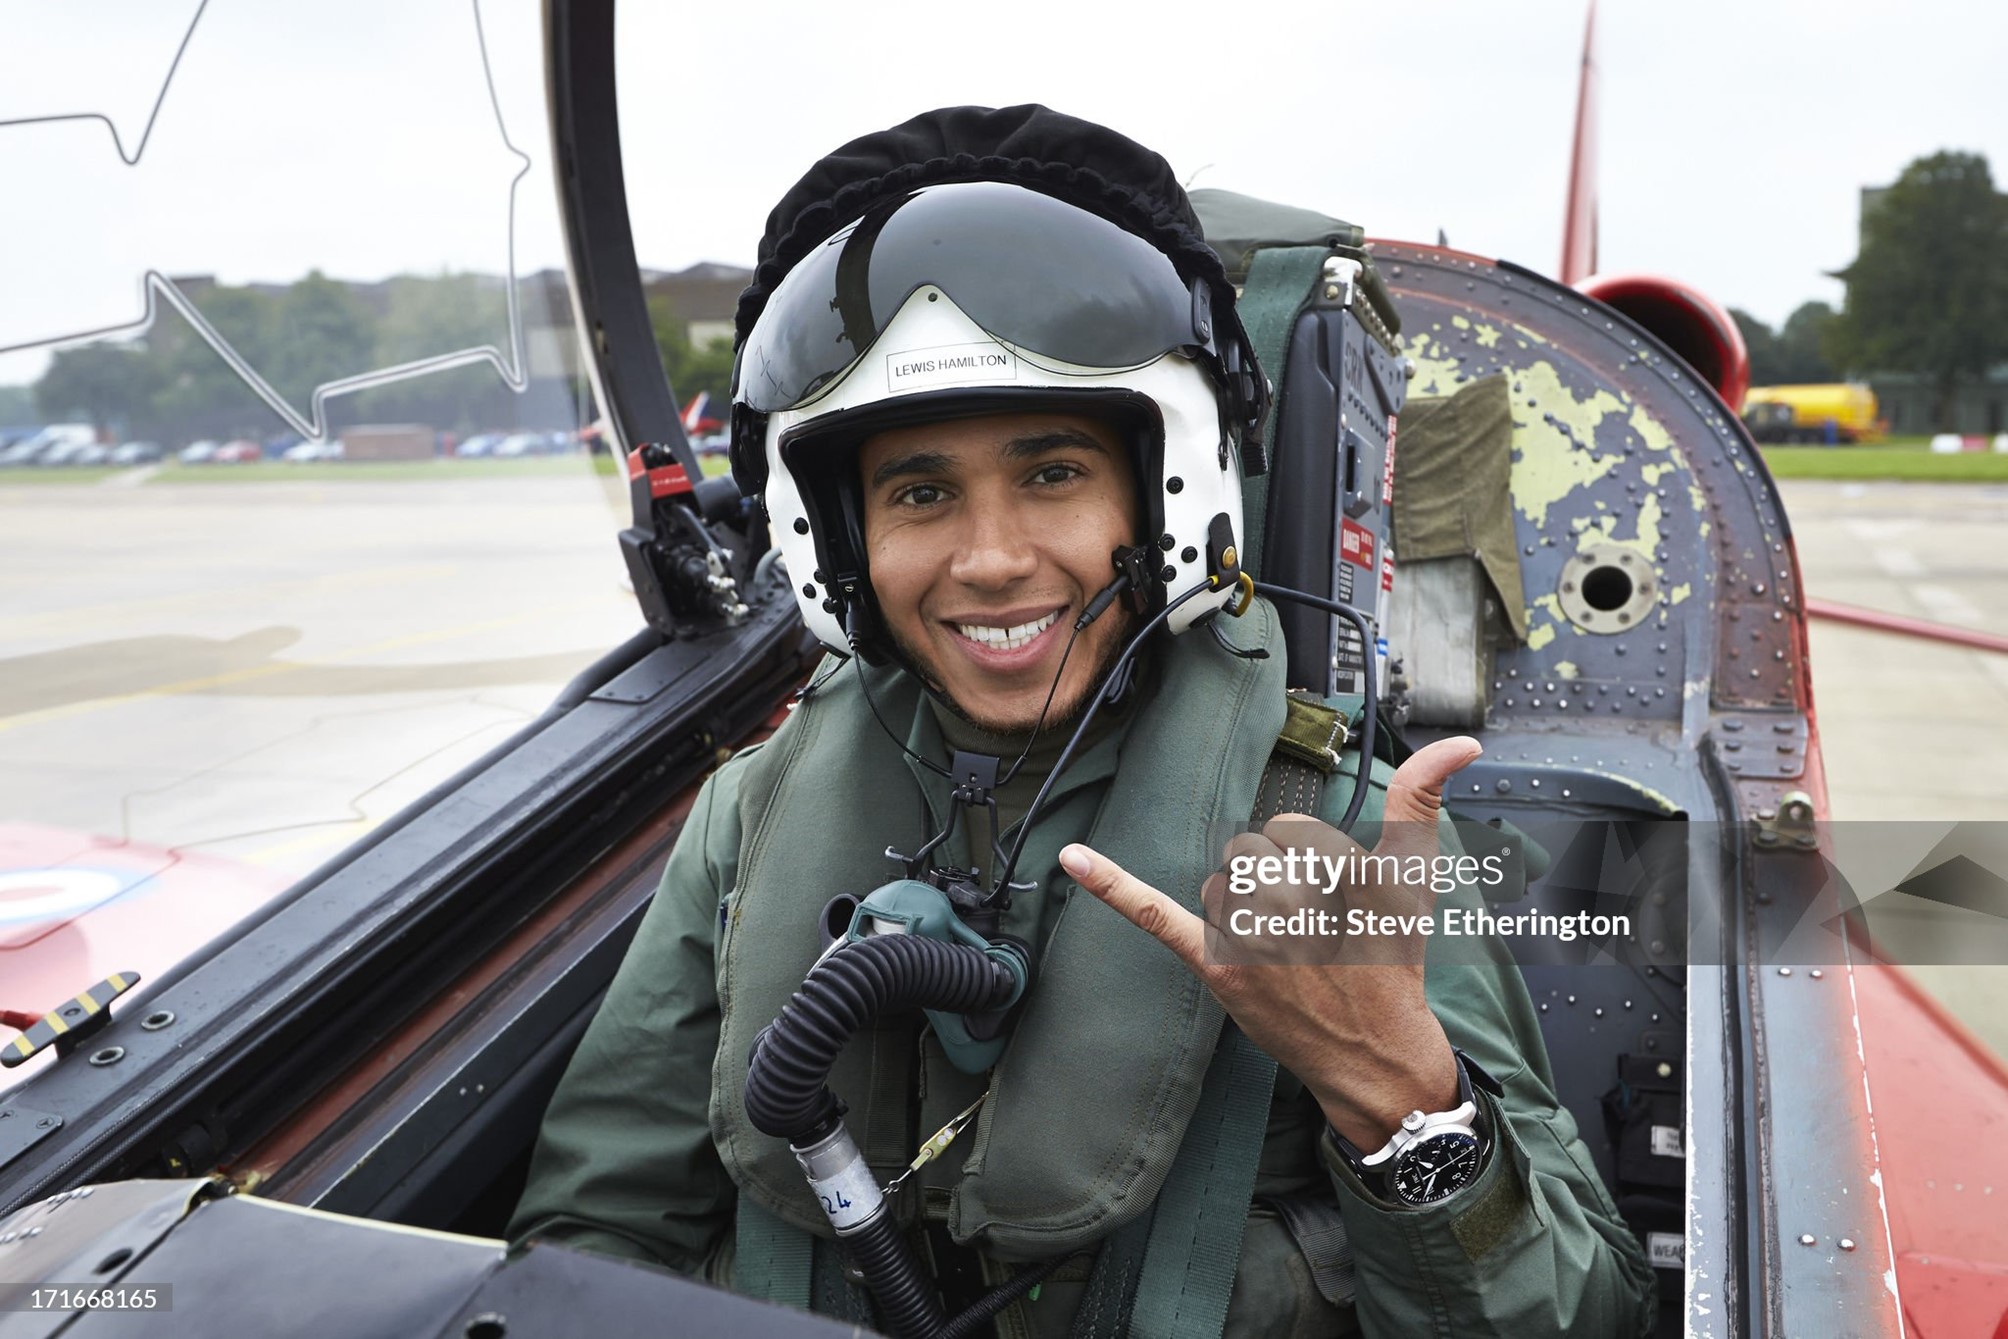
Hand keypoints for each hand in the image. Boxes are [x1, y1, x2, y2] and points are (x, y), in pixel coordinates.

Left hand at [1058, 736, 1481, 1149]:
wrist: (1374, 1054)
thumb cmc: (1392, 963)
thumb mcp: (1414, 881)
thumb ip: (1420, 802)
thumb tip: (1460, 743)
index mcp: (1342, 874)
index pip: (1287, 830)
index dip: (1302, 860)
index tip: (1327, 901)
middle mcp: (1295, 903)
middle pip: (1248, 854)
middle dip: (1270, 884)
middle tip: (1305, 935)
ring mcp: (1252, 939)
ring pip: (1218, 883)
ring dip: (1239, 908)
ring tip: (1279, 952)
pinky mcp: (1216, 967)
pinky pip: (1155, 914)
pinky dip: (1112, 885)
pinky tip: (1071, 856)